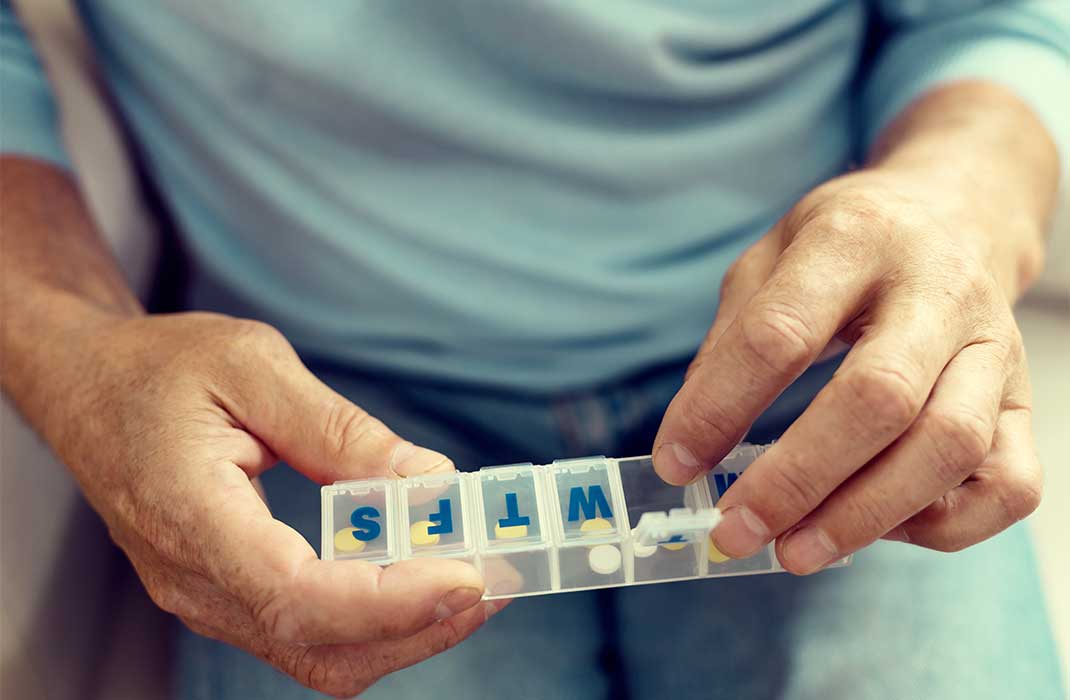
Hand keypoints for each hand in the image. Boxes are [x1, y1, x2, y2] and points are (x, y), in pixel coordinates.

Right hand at [47, 312, 502, 696]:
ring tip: (474, 580)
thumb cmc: (157, 367)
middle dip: (420, 627)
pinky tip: (420, 576)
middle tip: (496, 580)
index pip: (298, 596)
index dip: (391, 600)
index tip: (467, 576)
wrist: (87, 386)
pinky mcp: (226, 593)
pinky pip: (307, 633)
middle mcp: (194, 580)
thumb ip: (339, 430)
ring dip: (406, 629)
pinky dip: (374, 618)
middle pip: (321, 647)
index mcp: (190, 517)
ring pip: (319, 654)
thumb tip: (428, 480)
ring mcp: (206, 597)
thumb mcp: (252, 366)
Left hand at [653, 168, 1043, 573]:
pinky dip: (944, 525)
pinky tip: (879, 527)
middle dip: (796, 480)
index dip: (718, 408)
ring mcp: (994, 348)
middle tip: (736, 530)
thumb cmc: (846, 248)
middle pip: (877, 399)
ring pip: (950, 447)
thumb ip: (729, 344)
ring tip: (794, 552)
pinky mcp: (1026, 399)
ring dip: (864, 516)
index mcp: (852, 241)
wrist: (956, 214)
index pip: (779, 333)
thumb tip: (690, 443)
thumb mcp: (769, 260)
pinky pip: (1009, 484)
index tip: (674, 464)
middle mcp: (937, 291)